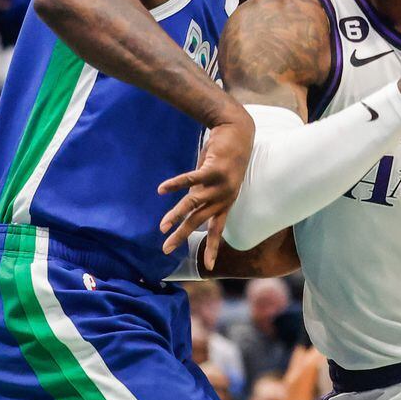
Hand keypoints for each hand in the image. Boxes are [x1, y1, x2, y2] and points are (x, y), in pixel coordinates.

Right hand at [157, 109, 254, 266]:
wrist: (238, 132)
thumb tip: (186, 207)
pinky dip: (175, 184)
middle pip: (199, 221)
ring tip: (162, 226)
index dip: (212, 248)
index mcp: (225, 202)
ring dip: (176, 215)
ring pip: (193, 205)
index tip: (208, 267)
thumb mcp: (215, 181)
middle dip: (182, 236)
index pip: (217, 230)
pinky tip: (162, 190)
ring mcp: (220, 184)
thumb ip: (203, 194)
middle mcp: (223, 197)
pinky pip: (191, 179)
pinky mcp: (213, 169)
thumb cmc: (224, 157)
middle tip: (166, 249)